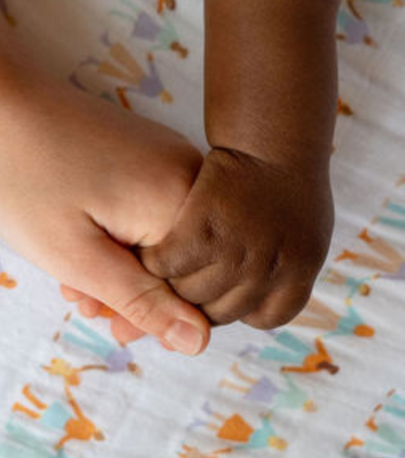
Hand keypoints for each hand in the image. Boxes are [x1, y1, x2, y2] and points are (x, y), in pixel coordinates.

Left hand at [0, 79, 209, 354]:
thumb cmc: (29, 183)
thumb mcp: (79, 258)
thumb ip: (143, 302)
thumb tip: (200, 343)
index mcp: (181, 202)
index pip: (198, 284)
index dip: (159, 315)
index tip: (115, 326)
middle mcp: (191, 178)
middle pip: (182, 261)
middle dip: (136, 293)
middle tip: (88, 306)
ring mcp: (172, 162)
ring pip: (163, 241)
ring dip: (123, 268)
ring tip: (75, 282)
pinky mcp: (152, 157)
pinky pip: (152, 214)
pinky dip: (121, 238)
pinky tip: (84, 247)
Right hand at [140, 148, 333, 328]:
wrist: (271, 139)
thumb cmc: (286, 188)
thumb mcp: (306, 238)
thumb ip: (284, 276)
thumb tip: (255, 311)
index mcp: (297, 277)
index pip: (263, 318)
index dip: (240, 305)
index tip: (222, 287)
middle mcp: (268, 272)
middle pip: (218, 312)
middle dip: (197, 297)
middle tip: (181, 278)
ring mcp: (236, 254)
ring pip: (187, 293)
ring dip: (170, 281)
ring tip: (163, 264)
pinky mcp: (201, 233)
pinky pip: (165, 266)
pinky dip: (152, 260)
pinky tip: (150, 248)